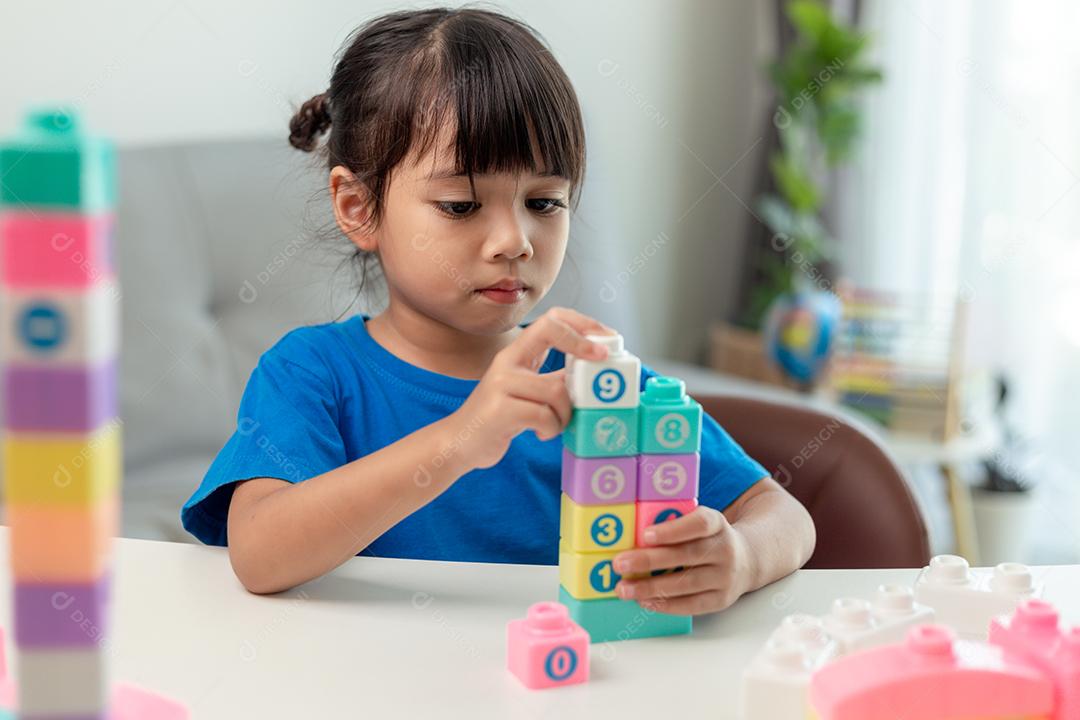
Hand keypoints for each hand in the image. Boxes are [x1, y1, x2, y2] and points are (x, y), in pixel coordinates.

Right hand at [447, 307, 611, 470]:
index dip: (581, 323)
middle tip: (603, 363)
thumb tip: (595, 373)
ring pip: (556, 388)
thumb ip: (555, 378)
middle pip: (551, 334)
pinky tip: (541, 433)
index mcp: (516, 353)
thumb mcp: (527, 389)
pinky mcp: (500, 410)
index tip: (606, 338)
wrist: (461, 442)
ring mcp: (501, 384)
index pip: (549, 320)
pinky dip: (551, 428)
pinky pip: (544, 415)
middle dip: (583, 346)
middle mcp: (507, 361)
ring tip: (556, 423)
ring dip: (566, 412)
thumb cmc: (501, 416)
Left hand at [611, 506, 752, 614]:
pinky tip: (644, 601)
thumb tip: (632, 534)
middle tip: (620, 564)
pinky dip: (666, 605)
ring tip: (624, 589)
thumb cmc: (708, 539)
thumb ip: (675, 524)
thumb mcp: (700, 523)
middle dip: (649, 561)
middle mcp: (725, 550)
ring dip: (651, 587)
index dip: (673, 530)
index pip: (699, 524)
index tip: (646, 534)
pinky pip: (691, 605)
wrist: (746, 560)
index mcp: (717, 524)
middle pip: (686, 555)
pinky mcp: (721, 599)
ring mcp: (725, 577)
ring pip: (685, 583)